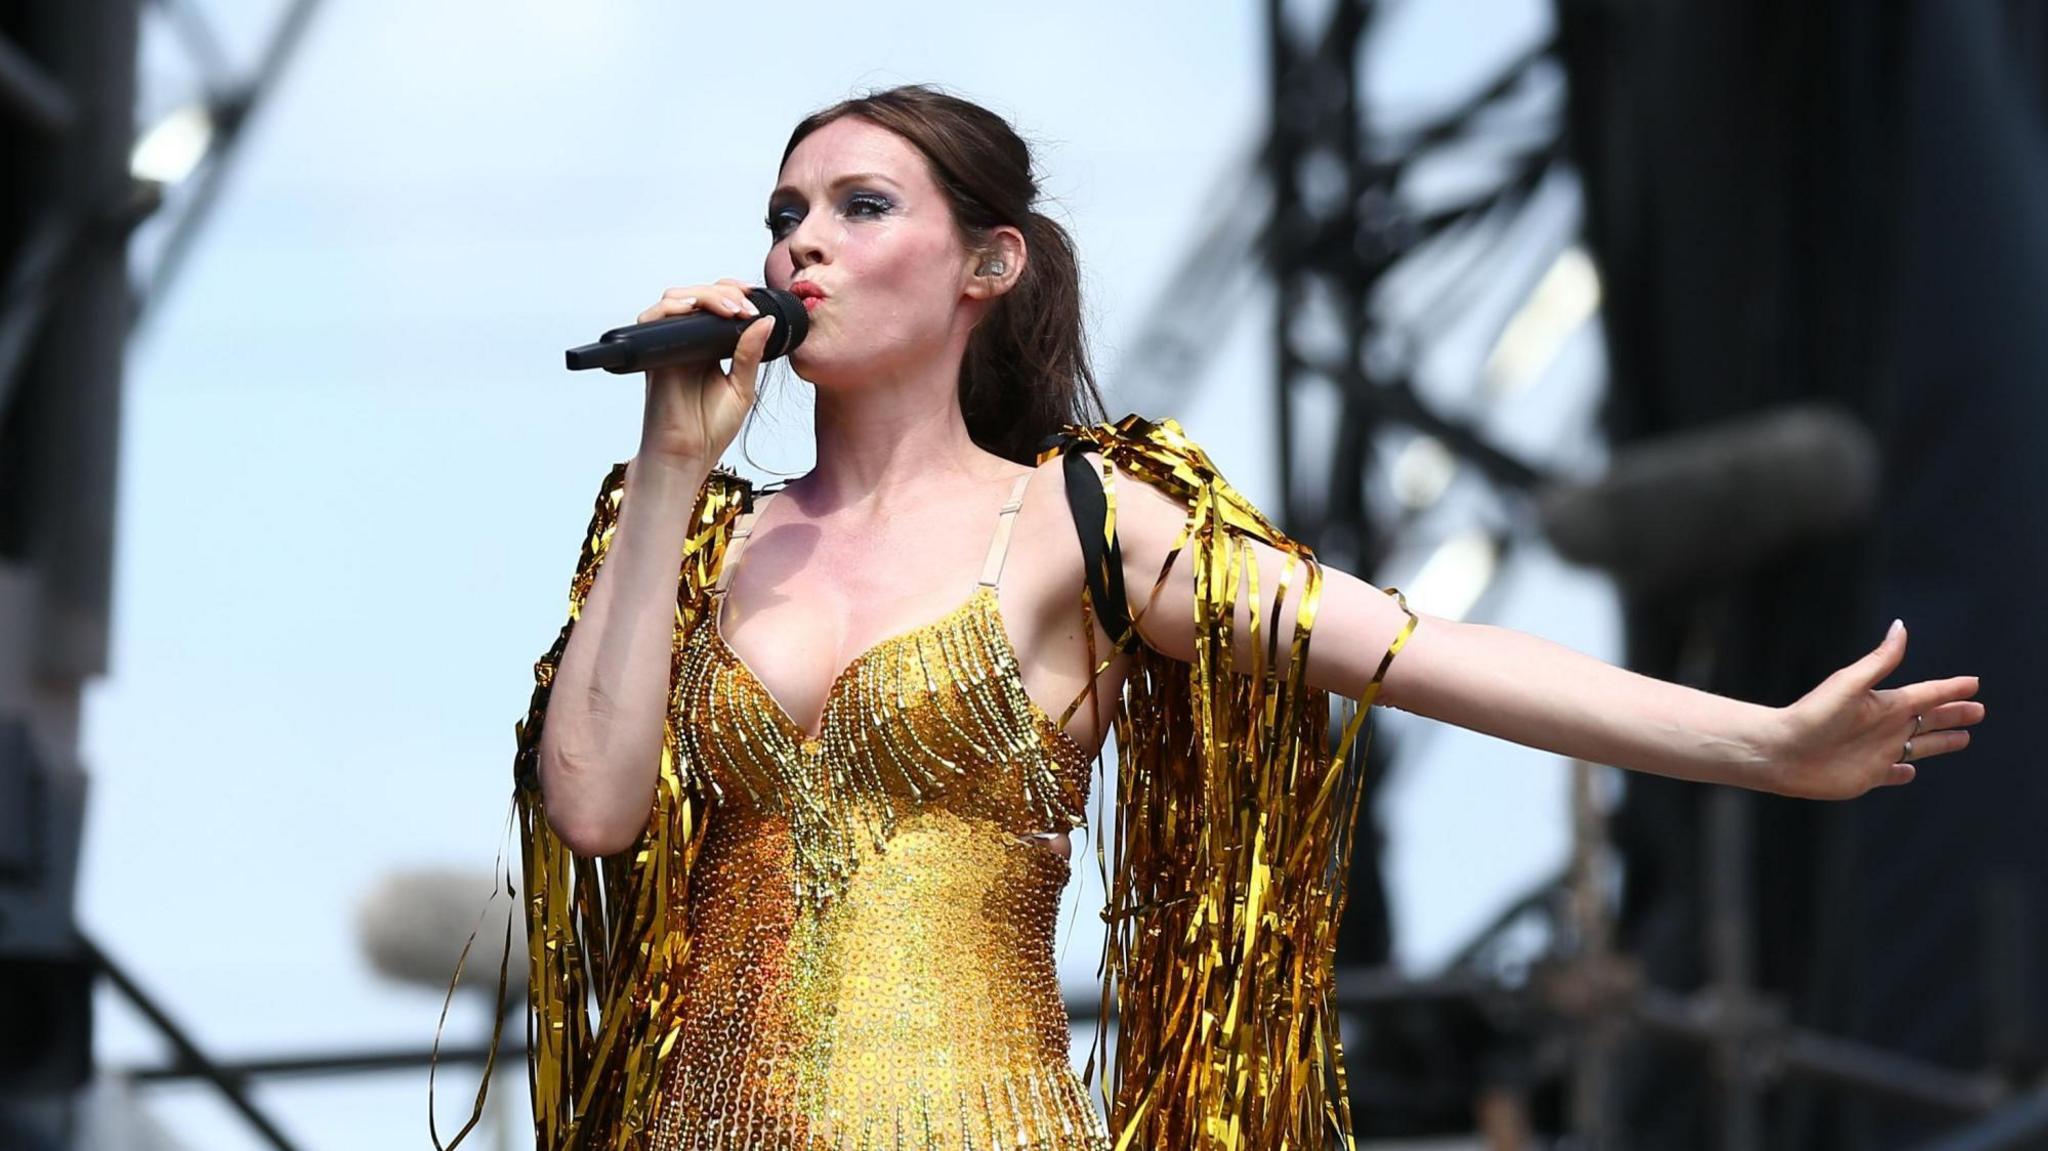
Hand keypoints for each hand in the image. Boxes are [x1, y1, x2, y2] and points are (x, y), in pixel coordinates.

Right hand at [634, 278, 776, 465]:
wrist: (687, 456)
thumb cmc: (711, 429)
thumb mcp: (742, 388)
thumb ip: (750, 353)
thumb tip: (766, 321)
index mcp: (710, 348)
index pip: (717, 305)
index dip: (732, 293)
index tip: (754, 297)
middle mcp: (688, 343)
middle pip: (697, 295)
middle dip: (724, 292)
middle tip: (746, 307)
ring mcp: (670, 346)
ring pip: (676, 299)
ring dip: (704, 296)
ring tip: (730, 309)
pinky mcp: (653, 354)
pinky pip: (654, 318)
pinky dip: (673, 307)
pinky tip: (695, 310)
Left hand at [1768, 620, 1984, 798]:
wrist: (1780, 751)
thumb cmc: (1812, 716)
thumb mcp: (1850, 684)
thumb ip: (1880, 660)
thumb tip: (1900, 626)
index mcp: (1885, 703)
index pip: (1928, 693)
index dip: (1951, 689)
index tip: (1974, 682)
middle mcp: (1885, 727)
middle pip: (1930, 719)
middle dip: (1955, 714)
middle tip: (1979, 710)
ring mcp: (1878, 752)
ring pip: (1919, 746)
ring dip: (1940, 742)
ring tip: (1963, 738)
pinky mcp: (1868, 775)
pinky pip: (1892, 773)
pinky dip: (1904, 772)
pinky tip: (1911, 771)